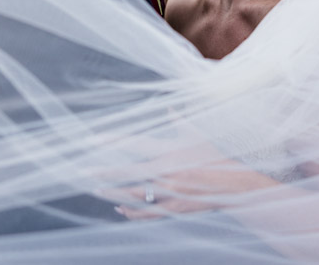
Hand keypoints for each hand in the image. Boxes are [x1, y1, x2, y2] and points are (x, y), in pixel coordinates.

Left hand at [90, 113, 279, 218]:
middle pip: (128, 171)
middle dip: (105, 170)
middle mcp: (165, 171)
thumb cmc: (216, 156)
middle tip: (84, 169)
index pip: (134, 143)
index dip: (113, 140)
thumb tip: (168, 107)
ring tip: (96, 188)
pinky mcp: (173, 207)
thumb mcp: (198, 134)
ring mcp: (169, 191)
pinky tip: (119, 209)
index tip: (94, 139)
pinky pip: (147, 211)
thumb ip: (179, 121)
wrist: (234, 184)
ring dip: (113, 192)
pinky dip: (132, 211)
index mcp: (169, 151)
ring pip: (134, 193)